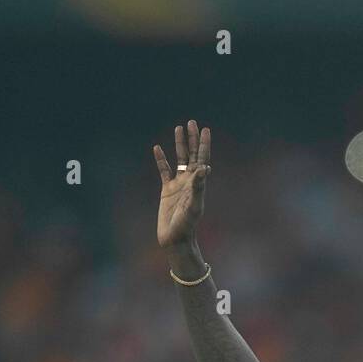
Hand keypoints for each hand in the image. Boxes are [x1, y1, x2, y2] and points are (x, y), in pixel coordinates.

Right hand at [153, 119, 210, 249]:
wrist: (175, 239)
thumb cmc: (186, 226)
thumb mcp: (194, 206)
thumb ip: (198, 187)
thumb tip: (204, 168)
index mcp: (198, 183)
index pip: (202, 158)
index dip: (204, 144)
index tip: (205, 129)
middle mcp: (190, 181)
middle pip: (192, 155)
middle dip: (193, 139)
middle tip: (192, 122)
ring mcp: (178, 184)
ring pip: (179, 159)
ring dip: (179, 145)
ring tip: (178, 128)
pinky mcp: (167, 190)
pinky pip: (164, 170)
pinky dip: (161, 159)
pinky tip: (157, 148)